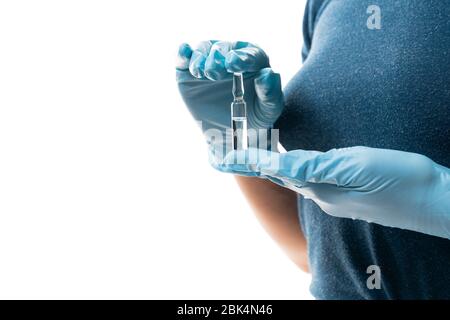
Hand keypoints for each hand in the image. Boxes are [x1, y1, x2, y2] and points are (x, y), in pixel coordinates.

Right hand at [176, 41, 282, 162]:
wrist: (230, 133)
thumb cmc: (254, 117)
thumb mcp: (268, 110)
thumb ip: (271, 92)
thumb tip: (267, 74)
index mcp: (253, 61)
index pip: (249, 53)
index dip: (241, 57)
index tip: (234, 64)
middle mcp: (230, 55)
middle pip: (224, 48)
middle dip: (217, 58)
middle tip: (214, 74)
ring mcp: (208, 62)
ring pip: (203, 49)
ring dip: (200, 58)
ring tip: (201, 73)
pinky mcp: (189, 71)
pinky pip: (185, 57)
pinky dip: (183, 53)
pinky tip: (184, 52)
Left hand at [218, 147, 449, 238]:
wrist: (433, 199)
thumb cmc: (399, 181)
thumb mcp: (356, 167)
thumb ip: (316, 167)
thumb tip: (283, 166)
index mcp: (321, 188)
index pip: (277, 171)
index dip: (250, 161)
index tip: (224, 155)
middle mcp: (323, 195)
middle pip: (280, 176)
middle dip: (255, 163)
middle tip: (231, 153)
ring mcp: (336, 196)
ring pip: (294, 178)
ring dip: (272, 166)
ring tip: (252, 153)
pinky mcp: (349, 193)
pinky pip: (312, 178)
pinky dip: (294, 168)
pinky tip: (293, 163)